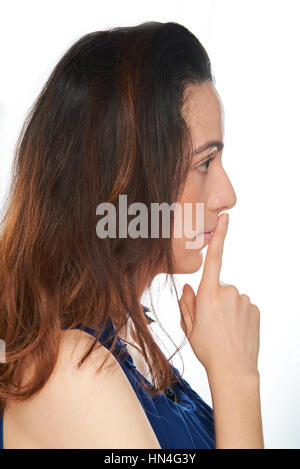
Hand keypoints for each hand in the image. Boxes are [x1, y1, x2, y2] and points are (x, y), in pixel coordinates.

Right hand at [179, 213, 259, 379]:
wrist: (234, 369)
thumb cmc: (208, 349)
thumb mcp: (188, 326)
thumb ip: (186, 302)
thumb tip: (189, 286)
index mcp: (208, 293)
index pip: (214, 257)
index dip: (220, 236)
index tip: (226, 218)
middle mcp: (228, 292)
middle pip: (216, 287)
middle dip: (212, 299)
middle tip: (210, 322)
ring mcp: (244, 300)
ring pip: (230, 297)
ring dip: (226, 308)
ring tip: (223, 329)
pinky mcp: (254, 309)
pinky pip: (242, 306)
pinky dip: (237, 314)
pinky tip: (234, 330)